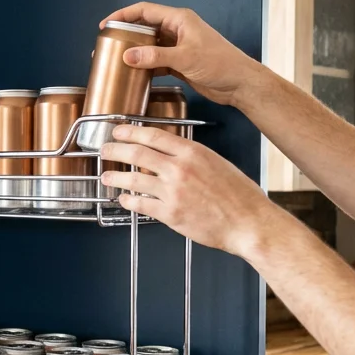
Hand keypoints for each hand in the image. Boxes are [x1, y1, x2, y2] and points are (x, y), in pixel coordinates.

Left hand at [100, 125, 289, 258]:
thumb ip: (192, 158)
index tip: (118, 131)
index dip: (130, 132)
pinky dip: (128, 201)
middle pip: (136, 153)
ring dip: (115, 177)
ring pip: (133, 179)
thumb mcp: (217, 163)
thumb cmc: (240, 196)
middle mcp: (180, 169)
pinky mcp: (170, 214)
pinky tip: (124, 200)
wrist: (249, 223)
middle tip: (105, 150)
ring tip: (106, 176)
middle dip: (115, 150)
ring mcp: (173, 191)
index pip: (153, 135)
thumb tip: (172, 155)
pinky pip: (140, 205)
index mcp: (193, 152)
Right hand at [101, 2, 276, 108]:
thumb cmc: (222, 64)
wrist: (239, 83)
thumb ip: (155, 56)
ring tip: (117, 60)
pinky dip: (145, 65)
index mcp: (180, 19)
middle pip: (145, 27)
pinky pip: (156, 60)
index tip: (106, 24)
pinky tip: (135, 73)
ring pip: (150, 45)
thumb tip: (129, 54)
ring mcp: (179, 46)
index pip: (145, 10)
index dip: (123, 15)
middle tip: (108, 44)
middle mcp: (178, 29)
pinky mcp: (180, 61)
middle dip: (126, 34)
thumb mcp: (185, 58)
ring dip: (135, 52)